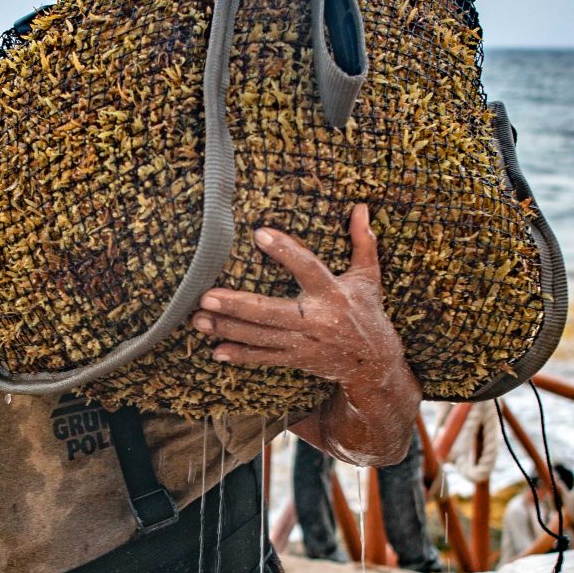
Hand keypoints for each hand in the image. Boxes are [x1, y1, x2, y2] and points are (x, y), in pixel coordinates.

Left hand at [191, 204, 401, 387]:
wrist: (375, 365)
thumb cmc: (368, 312)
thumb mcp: (368, 277)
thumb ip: (363, 242)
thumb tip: (360, 207)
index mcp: (333, 293)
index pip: (307, 267)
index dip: (285, 250)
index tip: (259, 233)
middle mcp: (316, 319)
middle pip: (271, 311)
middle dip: (237, 305)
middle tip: (206, 296)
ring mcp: (304, 343)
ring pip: (261, 336)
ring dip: (228, 328)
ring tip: (198, 319)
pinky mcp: (297, 359)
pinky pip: (265, 358)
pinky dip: (241, 355)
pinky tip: (217, 350)